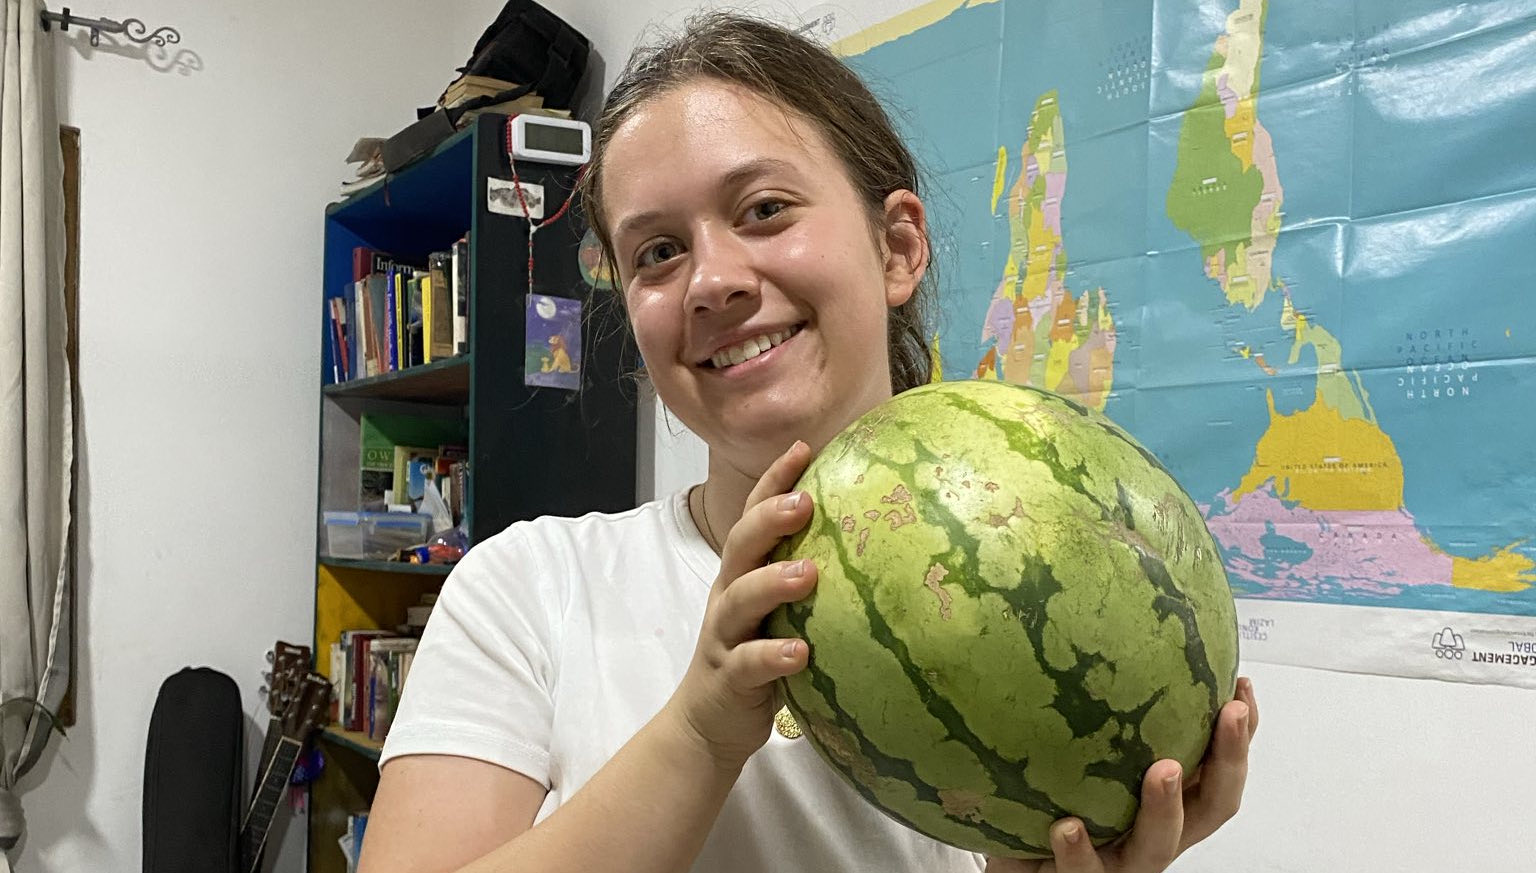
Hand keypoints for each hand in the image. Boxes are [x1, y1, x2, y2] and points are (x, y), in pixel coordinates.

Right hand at [663, 440, 818, 771]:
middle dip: (768, 518)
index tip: (805, 448)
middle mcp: (729, 597)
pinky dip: (771, 656)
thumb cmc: (758, 658)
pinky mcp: (728, 678)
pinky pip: (748, 664)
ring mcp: (726, 637)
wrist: (710, 724)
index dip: (774, 481)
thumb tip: (880, 547)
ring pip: (740, 601)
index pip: (753, 517)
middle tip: (803, 500)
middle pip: (740, 547)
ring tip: (807, 574)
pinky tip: (798, 653)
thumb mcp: (780, 613)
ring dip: (771, 582)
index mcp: (743, 575)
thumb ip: (809, 578)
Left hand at [986, 677, 1258, 872]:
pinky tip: (1065, 826)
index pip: (1216, 764)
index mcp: (1164, 797)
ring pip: (1157, 845)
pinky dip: (1077, 851)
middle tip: (1228, 714)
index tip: (1240, 683)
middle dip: (1227, 760)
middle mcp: (1153, 830)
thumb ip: (1087, 697)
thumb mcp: (1071, 739)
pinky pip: (1083, 871)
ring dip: (1164, 808)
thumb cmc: (1044, 794)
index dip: (1239, 730)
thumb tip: (1086, 615)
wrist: (1010, 859)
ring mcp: (1119, 861)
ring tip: (1162, 771)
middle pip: (1211, 805)